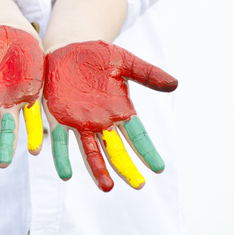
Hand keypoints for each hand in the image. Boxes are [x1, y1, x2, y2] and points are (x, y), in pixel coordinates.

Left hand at [43, 40, 177, 190]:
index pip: (137, 135)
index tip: (159, 168)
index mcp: (119, 110)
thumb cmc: (97, 55)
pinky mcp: (59, 117)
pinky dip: (61, 157)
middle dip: (125, 167)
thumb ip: (146, 74)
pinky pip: (59, 141)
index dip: (147, 150)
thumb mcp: (124, 62)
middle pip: (115, 150)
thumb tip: (175, 84)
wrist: (68, 47)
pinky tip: (65, 174)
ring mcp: (79, 122)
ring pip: (89, 150)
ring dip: (97, 169)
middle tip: (138, 185)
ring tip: (105, 187)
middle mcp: (101, 121)